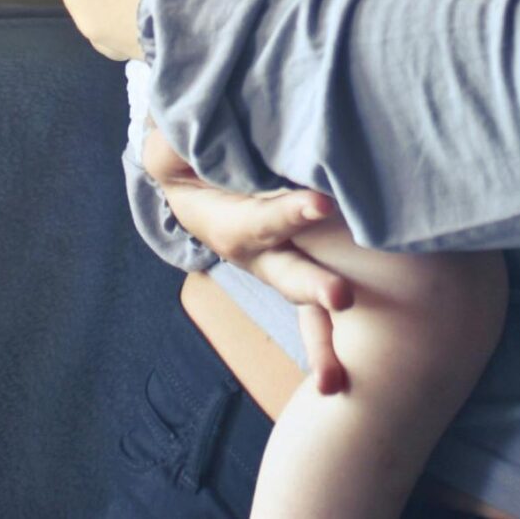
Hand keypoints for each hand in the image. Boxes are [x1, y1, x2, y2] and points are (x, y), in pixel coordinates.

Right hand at [143, 124, 356, 393]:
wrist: (196, 184)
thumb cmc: (192, 155)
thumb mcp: (173, 146)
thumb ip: (180, 144)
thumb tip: (193, 139)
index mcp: (225, 221)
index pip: (259, 218)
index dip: (287, 214)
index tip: (323, 204)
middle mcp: (257, 255)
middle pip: (287, 274)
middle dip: (312, 287)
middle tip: (341, 296)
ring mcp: (282, 267)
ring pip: (305, 304)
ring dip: (321, 340)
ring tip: (334, 380)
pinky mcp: (305, 266)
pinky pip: (319, 307)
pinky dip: (331, 341)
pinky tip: (346, 379)